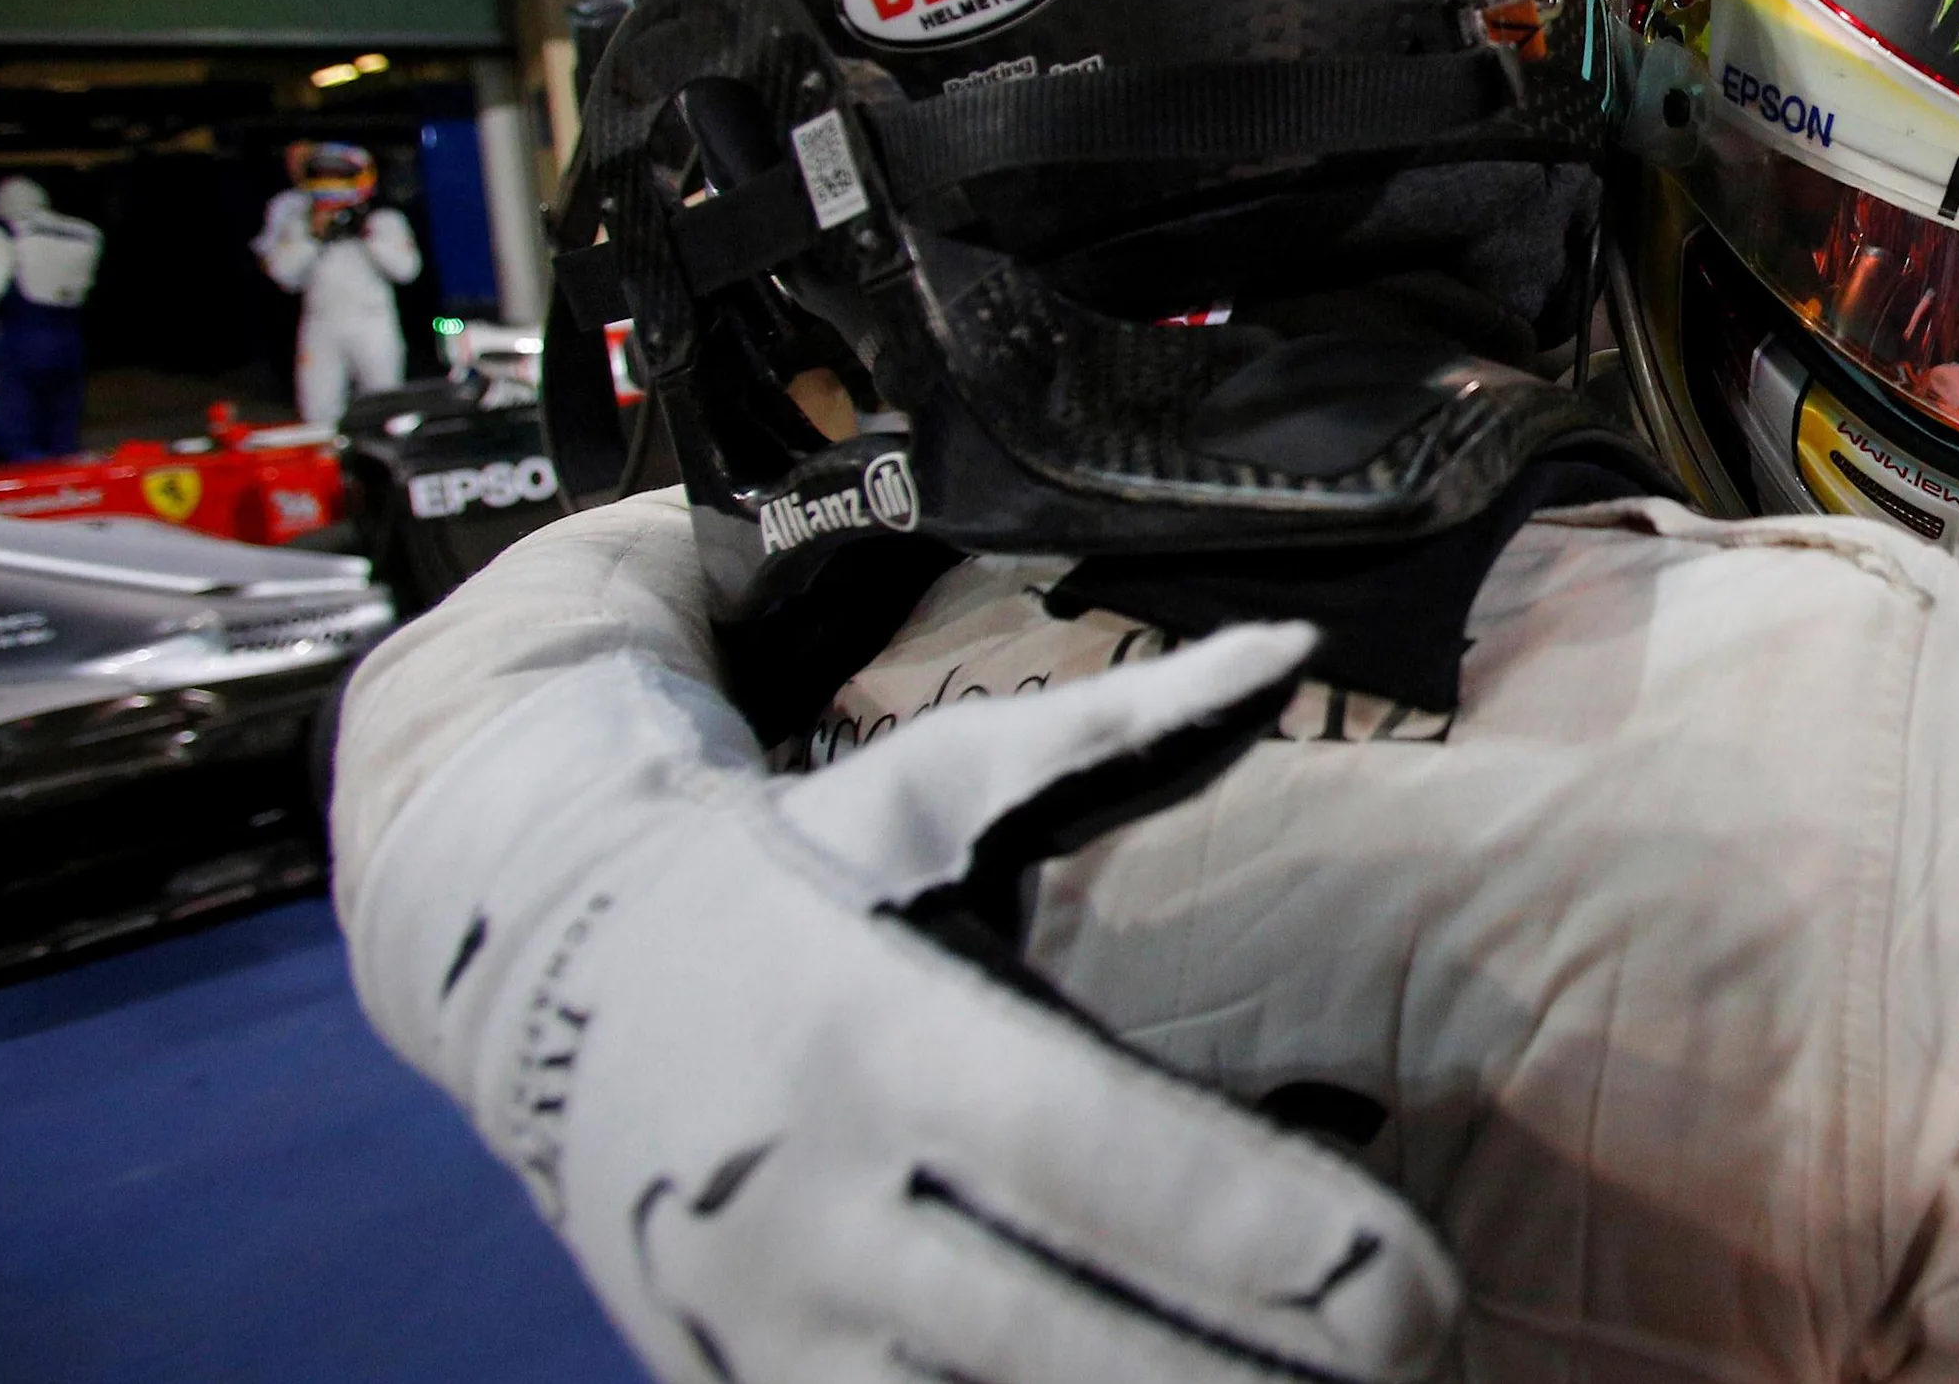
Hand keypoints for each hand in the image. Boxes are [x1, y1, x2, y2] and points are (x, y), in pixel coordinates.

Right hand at [347, 623, 1456, 1383]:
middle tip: (1421, 1370)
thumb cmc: (793, 868)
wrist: (537, 969)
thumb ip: (1131, 734)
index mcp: (879, 1029)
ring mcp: (761, 1327)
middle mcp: (813, 1198)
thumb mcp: (941, 786)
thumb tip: (1292, 649)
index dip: (1258, 1238)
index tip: (1412, 1291)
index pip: (1092, 1157)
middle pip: (1062, 1341)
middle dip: (1252, 1382)